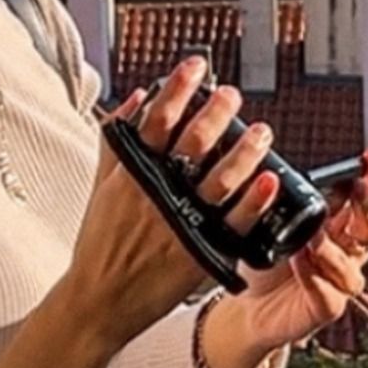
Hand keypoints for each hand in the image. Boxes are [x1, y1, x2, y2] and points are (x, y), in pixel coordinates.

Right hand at [64, 53, 289, 346]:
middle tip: (233, 95)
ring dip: (244, 150)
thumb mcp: (102, 186)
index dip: (179, 89)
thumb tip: (136, 98)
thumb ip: (118, 141)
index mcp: (133, 173)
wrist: (98, 300)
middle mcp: (158, 193)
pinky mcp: (200, 252)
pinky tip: (269, 181)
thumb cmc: (100, 242)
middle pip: (193, 143)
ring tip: (262, 132)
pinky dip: (252, 201)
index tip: (196, 66)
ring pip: (220, 179)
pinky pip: (233, 224)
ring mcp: (181, 222)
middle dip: (216, 112)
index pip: (157, 120)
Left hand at [222, 145, 367, 351]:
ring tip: (313, 236)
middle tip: (356, 188)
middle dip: (367, 206)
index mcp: (341, 224)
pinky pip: (329, 293)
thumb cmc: (265, 260)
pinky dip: (314, 276)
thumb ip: (292, 200)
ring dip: (332, 247)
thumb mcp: (275, 221)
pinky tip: (299, 262)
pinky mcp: (327, 307)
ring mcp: (340, 281)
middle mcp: (348, 251)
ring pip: (351, 264)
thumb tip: (290, 173)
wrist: (247, 304)